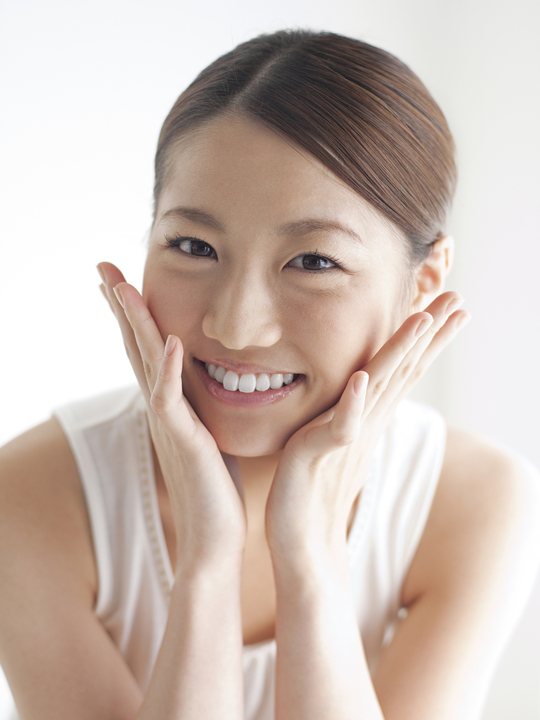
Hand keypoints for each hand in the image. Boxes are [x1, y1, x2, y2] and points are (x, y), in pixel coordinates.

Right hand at [97, 262, 246, 566]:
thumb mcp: (206, 432)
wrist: (213, 533)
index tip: (121, 280)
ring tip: (122, 287)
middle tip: (103, 267)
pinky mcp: (183, 440)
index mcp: (169, 401)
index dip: (132, 314)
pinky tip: (172, 341)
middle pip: (135, 346)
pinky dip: (169, 370)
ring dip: (135, 325)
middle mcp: (162, 406)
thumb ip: (198, 406)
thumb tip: (205, 383)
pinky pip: (171, 400)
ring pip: (146, 364)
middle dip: (120, 306)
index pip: (146, 348)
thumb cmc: (215, 485)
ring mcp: (168, 422)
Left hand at [265, 292, 468, 566]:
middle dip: (430, 334)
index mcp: (367, 416)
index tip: (452, 308)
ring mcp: (346, 438)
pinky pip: (341, 428)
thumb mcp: (334, 442)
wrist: (301, 542)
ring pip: (379, 389)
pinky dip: (353, 405)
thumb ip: (351, 416)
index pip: (403, 371)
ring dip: (401, 354)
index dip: (427, 340)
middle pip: (402, 371)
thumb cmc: (311, 492)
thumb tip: (362, 393)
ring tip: (422, 320)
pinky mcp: (319, 455)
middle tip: (457, 299)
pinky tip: (361, 380)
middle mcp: (364, 422)